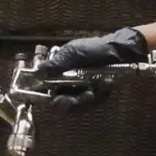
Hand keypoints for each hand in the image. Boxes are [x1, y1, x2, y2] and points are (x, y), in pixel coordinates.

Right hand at [34, 27, 148, 104]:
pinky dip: (100, 95)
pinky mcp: (96, 97)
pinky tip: (105, 84)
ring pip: (78, 106)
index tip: (57, 99)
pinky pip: (94, 104)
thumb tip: (37, 71)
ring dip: (86, 99)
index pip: (47, 92)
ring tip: (94, 89)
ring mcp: (81, 92)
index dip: (50, 99)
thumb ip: (56, 64)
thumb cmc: (94, 49)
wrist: (118, 52)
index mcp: (58, 74)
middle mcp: (67, 85)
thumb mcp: (73, 52)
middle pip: (62, 104)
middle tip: (79, 97)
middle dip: (70, 102)